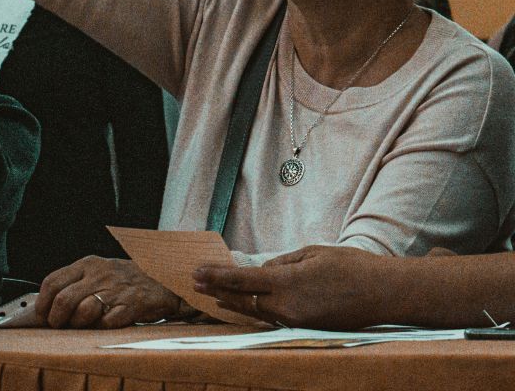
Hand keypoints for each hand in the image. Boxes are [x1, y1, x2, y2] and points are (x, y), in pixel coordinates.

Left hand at [36, 256, 180, 328]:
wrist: (160, 276)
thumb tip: (47, 305)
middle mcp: (99, 275)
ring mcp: (116, 289)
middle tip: (60, 325)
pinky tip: (107, 322)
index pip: (53, 281)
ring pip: (83, 313)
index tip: (42, 314)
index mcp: (88, 264)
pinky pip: (107, 323)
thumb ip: (74, 283)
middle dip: (57, 319)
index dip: (42, 303)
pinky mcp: (131, 304)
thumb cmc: (122, 278)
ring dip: (80, 324)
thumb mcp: (97, 270)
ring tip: (85, 323)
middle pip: (64, 300)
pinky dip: (103, 327)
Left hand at [193, 245, 386, 329]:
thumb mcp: (313, 253)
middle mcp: (289, 307)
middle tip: (196, 282)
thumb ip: (284, 262)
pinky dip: (257, 309)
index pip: (243, 280)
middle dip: (219, 290)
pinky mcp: (307, 329)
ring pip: (258, 311)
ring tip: (214, 292)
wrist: (384, 294)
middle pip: (245, 300)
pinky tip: (245, 304)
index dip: (218, 277)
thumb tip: (264, 271)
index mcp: (289, 283)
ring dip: (235, 301)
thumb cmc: (351, 266)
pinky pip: (275, 318)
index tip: (197, 273)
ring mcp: (298, 322)